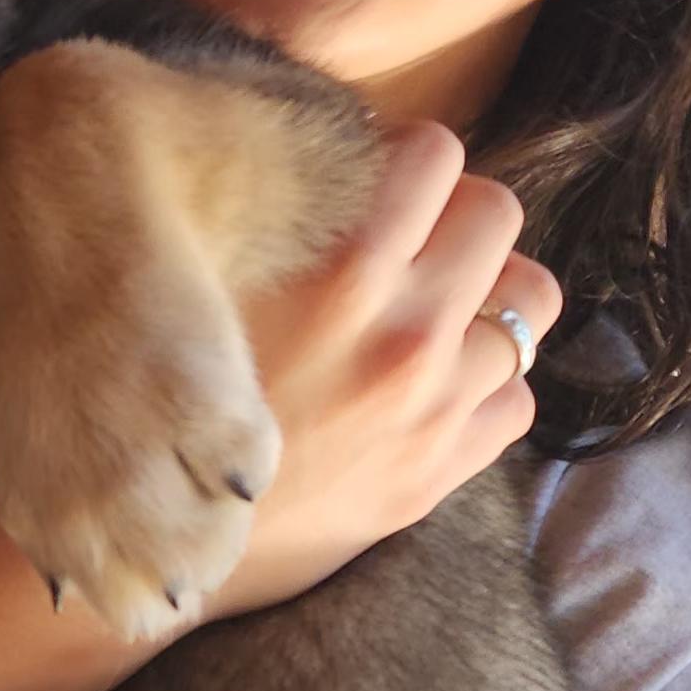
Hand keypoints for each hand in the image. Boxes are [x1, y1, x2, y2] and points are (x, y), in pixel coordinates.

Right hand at [210, 124, 559, 617]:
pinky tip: (429, 392)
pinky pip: (517, 401)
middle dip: (460, 216)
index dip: (409, 160)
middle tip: (417, 243)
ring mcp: (434, 407)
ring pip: (528, 307)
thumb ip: (275, 213)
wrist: (161, 537)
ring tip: (440, 315)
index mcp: (343, 268)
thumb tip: (333, 153)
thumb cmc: (167, 396)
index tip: (383, 185)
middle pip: (498, 215)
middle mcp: (406, 333)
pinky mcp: (441, 470)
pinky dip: (486, 388)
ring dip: (488, 299)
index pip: (437, 154)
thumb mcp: (203, 282)